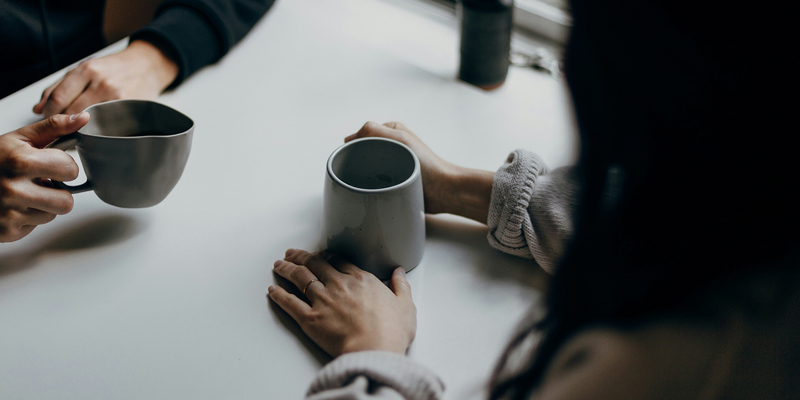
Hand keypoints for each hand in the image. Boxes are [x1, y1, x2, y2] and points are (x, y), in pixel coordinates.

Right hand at [0, 113, 89, 241]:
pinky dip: (29, 217)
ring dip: (44, 205)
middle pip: (67, 201)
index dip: (63, 166)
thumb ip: (54, 128)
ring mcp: (9, 213)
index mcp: (20, 161)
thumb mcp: (20, 138)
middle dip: (57, 191)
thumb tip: (83, 118)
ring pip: (53, 215)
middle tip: (39, 182)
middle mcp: (13, 189)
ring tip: (25, 193)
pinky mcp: (7, 231)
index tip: (50, 164)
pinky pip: (35, 227)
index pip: (71, 170)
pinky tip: (15, 205)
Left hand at [33, 40, 178, 117]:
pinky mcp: (130, 108)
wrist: (148, 66)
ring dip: (79, 128)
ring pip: (88, 121)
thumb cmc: (114, 68)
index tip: (48, 119)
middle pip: (71, 112)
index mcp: (87, 69)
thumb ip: (59, 87)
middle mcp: (102, 82)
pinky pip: (107, 125)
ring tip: (78, 129)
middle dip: (62, 123)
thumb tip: (37, 109)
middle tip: (61, 127)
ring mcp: (117, 97)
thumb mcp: (85, 68)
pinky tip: (96, 129)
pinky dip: (98, 130)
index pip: (58, 98)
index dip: (49, 113)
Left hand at [268, 249, 415, 356]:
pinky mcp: (310, 319)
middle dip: (301, 256)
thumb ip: (401, 286)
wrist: (374, 349)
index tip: (319, 254)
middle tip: (292, 253)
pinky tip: (272, 290)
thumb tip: (399, 273)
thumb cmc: (391, 331)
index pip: (338, 261)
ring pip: (300, 278)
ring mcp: (322, 300)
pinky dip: (279, 295)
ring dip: (287, 269)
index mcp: (361, 280)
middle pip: (315, 264)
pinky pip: (290, 303)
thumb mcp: (406, 306)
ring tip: (279, 264)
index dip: (326, 256)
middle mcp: (339, 285)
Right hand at [347, 121, 494, 223]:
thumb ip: (374, 130)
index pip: (362, 134)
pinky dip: (371, 186)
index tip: (350, 158)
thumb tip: (350, 138)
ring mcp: (393, 164)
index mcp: (392, 132)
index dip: (354, 145)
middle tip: (356, 173)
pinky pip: (375, 182)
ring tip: (365, 183)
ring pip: (367, 168)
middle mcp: (392, 146)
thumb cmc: (427, 164)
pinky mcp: (394, 181)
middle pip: (363, 152)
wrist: (443, 191)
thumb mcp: (400, 139)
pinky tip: (370, 191)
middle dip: (357, 161)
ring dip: (364, 175)